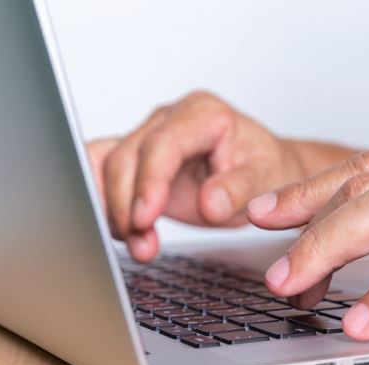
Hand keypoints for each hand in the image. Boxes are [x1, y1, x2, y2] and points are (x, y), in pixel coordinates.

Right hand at [86, 91, 306, 260]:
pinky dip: (104, 204)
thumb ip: (238, 190)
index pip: (163, 144)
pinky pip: (104, 174)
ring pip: (108, 167)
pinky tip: (118, 232)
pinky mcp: (138, 160)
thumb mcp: (264, 180)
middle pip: (127, 157)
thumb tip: (209, 203)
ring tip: (136, 245)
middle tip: (141, 245)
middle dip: (126, 205)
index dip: (148, 182)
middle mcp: (170, 120)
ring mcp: (150, 138)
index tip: (143, 218)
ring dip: (112, 209)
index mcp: (203, 115)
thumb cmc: (263, 167)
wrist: (263, 169)